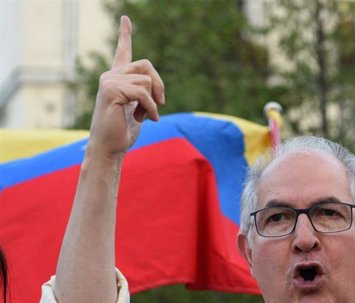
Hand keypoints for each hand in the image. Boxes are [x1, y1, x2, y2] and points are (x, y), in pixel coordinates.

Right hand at [87, 16, 164, 156]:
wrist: (110, 147)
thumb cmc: (123, 131)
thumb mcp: (139, 108)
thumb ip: (145, 92)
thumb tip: (156, 86)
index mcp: (117, 78)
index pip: (122, 51)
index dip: (125, 34)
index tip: (126, 18)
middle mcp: (110, 75)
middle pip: (147, 65)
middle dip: (159, 85)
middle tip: (161, 103)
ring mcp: (109, 81)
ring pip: (147, 81)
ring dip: (153, 102)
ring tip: (144, 116)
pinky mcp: (112, 90)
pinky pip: (144, 93)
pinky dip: (150, 108)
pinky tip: (147, 119)